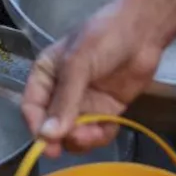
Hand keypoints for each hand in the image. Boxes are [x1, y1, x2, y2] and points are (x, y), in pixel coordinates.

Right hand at [21, 0, 164, 156]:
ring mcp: (84, 102)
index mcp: (46, 75)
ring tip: (96, 132)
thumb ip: (64, 100)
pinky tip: (110, 126)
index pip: (32, 107)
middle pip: (52, 126)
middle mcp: (61, 91)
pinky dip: (101, 135)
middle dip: (63, 136)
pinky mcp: (106, 110)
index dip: (37, 127)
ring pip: (74, 133)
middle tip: (79, 138)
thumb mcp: (78, 64)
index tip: (47, 145)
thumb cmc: (104, 37)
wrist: (144, 31)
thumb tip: (48, 136)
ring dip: (83, 138)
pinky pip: (96, 132)